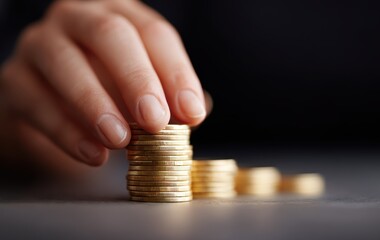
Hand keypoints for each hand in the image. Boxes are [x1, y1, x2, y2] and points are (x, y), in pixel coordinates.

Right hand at [0, 0, 208, 167]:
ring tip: (121, 140)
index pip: (154, 33)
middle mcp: (78, 18)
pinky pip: (36, 101)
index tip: (192, 113)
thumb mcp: (142, 90)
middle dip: (137, 79)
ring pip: (66, 62)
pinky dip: (67, 132)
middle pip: (110, 35)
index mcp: (120, 15)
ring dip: (97, 104)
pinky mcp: (15, 79)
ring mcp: (41, 44)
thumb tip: (195, 112)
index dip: (176, 73)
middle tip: (156, 121)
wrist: (56, 110)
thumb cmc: (109, 92)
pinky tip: (93, 154)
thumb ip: (168, 98)